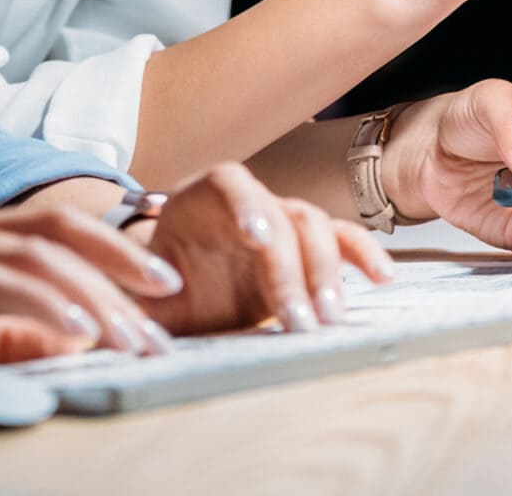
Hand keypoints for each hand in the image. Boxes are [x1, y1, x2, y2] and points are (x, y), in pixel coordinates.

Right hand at [0, 203, 185, 370]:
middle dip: (123, 259)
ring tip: (138, 334)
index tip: (156, 277)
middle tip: (171, 297)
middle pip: (57, 226)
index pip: (48, 223)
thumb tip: (63, 341)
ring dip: (98, 295)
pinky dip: (44, 303)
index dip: (110, 243)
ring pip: (38, 255)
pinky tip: (78, 329)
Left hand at [136, 163, 394, 335]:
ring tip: (326, 320)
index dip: (247, 205)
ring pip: (314, 229)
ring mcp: (280, 223)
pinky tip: (383, 279)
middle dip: (292, 268)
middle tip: (296, 320)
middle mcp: (245, 204)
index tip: (256, 238)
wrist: (172, 293)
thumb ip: (132, 305)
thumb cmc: (152, 291)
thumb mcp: (134, 297)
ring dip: (325, 274)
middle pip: (280, 215)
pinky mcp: (305, 251)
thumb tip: (129, 327)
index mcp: (198, 200)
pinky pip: (340, 241)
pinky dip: (362, 254)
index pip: (228, 184)